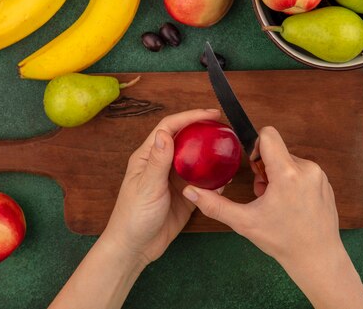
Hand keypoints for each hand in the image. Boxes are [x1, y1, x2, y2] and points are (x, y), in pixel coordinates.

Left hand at [100, 108, 221, 266]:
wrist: (136, 248)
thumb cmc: (133, 216)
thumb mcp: (147, 187)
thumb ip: (157, 162)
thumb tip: (164, 134)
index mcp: (148, 157)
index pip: (170, 128)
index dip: (190, 117)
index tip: (211, 114)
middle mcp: (163, 164)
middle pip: (186, 140)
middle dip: (204, 131)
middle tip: (224, 129)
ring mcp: (175, 180)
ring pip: (196, 161)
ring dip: (211, 155)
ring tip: (229, 149)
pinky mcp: (186, 196)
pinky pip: (203, 183)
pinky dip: (215, 179)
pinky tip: (226, 177)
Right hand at [182, 127, 362, 308]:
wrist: (317, 258)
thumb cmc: (283, 241)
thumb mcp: (244, 222)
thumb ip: (214, 205)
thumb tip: (190, 191)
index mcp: (287, 173)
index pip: (268, 135)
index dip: (255, 146)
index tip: (253, 167)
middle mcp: (307, 169)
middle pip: (277, 150)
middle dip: (265, 167)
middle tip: (262, 193)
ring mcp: (319, 175)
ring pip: (289, 160)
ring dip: (278, 175)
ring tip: (276, 201)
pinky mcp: (325, 183)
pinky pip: (303, 171)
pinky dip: (293, 181)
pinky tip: (290, 204)